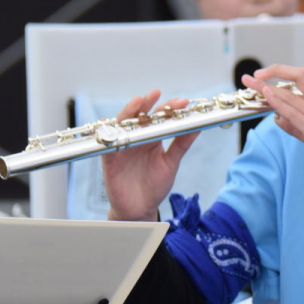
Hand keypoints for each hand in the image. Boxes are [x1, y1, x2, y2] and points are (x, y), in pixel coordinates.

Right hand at [102, 91, 199, 221]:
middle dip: (148, 104)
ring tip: (138, 102)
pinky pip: (106, 144)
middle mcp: (136, 139)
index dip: (169, 108)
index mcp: (152, 138)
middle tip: (158, 94)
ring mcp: (122, 147)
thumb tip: (197, 126)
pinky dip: (107, 133)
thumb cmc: (155, 185)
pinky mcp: (109, 159)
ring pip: (123, 125)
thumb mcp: (171, 163)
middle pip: (140, 117)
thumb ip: (181, 144)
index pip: (159, 118)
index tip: (183, 102)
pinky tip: (108, 122)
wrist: (141, 209)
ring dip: (129, 113)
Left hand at [243, 63, 303, 200]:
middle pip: (302, 76)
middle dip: (277, 70)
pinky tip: (267, 94)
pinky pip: (295, 113)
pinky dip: (278, 101)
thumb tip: (278, 119)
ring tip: (250, 80)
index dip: (301, 69)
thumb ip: (298, 126)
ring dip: (267, 85)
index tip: (281, 75)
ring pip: (293, 94)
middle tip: (257, 74)